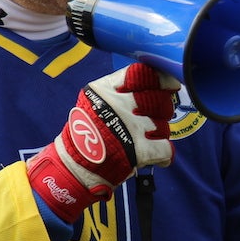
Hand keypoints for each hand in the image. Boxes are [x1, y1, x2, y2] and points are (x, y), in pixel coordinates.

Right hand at [27, 63, 179, 222]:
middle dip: (162, 108)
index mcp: (105, 89)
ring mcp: (130, 128)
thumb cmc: (86, 133)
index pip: (143, 73)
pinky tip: (160, 158)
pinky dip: (165, 155)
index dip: (161, 79)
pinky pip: (166, 149)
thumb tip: (156, 82)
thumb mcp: (95, 100)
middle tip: (155, 116)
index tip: (168, 84)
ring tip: (147, 139)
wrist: (72, 167)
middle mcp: (118, 105)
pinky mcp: (138, 152)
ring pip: (164, 125)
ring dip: (160, 133)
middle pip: (159, 99)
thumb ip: (120, 89)